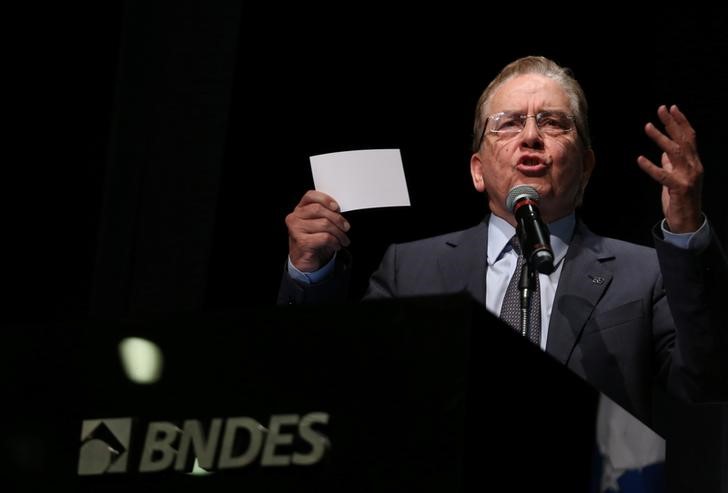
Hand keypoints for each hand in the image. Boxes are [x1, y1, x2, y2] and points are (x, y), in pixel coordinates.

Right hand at [285, 190, 350, 271]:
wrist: (305, 260)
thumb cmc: (313, 239)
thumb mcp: (318, 223)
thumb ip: (325, 214)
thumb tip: (341, 212)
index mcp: (299, 209)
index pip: (310, 196)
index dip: (325, 199)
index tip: (337, 208)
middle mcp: (295, 217)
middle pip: (319, 210)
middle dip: (337, 218)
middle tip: (346, 227)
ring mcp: (296, 230)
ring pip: (324, 224)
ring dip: (339, 233)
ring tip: (343, 239)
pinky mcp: (302, 242)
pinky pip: (325, 237)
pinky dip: (335, 241)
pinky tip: (337, 245)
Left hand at [637, 105, 702, 232]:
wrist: (687, 222)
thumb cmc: (679, 200)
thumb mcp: (674, 178)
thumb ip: (671, 165)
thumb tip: (664, 152)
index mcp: (693, 163)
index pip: (689, 137)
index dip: (681, 121)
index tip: (671, 108)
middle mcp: (694, 167)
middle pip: (683, 140)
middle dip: (671, 123)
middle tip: (661, 109)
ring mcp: (688, 177)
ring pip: (674, 153)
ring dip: (660, 138)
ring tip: (648, 126)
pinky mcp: (678, 189)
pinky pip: (663, 176)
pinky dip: (651, 166)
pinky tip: (640, 159)